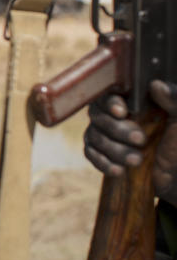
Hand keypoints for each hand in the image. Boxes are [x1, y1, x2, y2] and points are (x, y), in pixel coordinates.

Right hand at [83, 80, 176, 204]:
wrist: (175, 174)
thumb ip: (174, 100)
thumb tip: (157, 85)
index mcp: (133, 101)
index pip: (110, 93)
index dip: (111, 102)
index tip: (122, 112)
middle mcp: (114, 114)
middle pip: (98, 115)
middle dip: (118, 130)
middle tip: (140, 140)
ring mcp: (105, 133)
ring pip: (95, 135)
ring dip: (115, 150)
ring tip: (136, 160)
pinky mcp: (100, 151)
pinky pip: (91, 153)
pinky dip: (103, 162)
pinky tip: (119, 170)